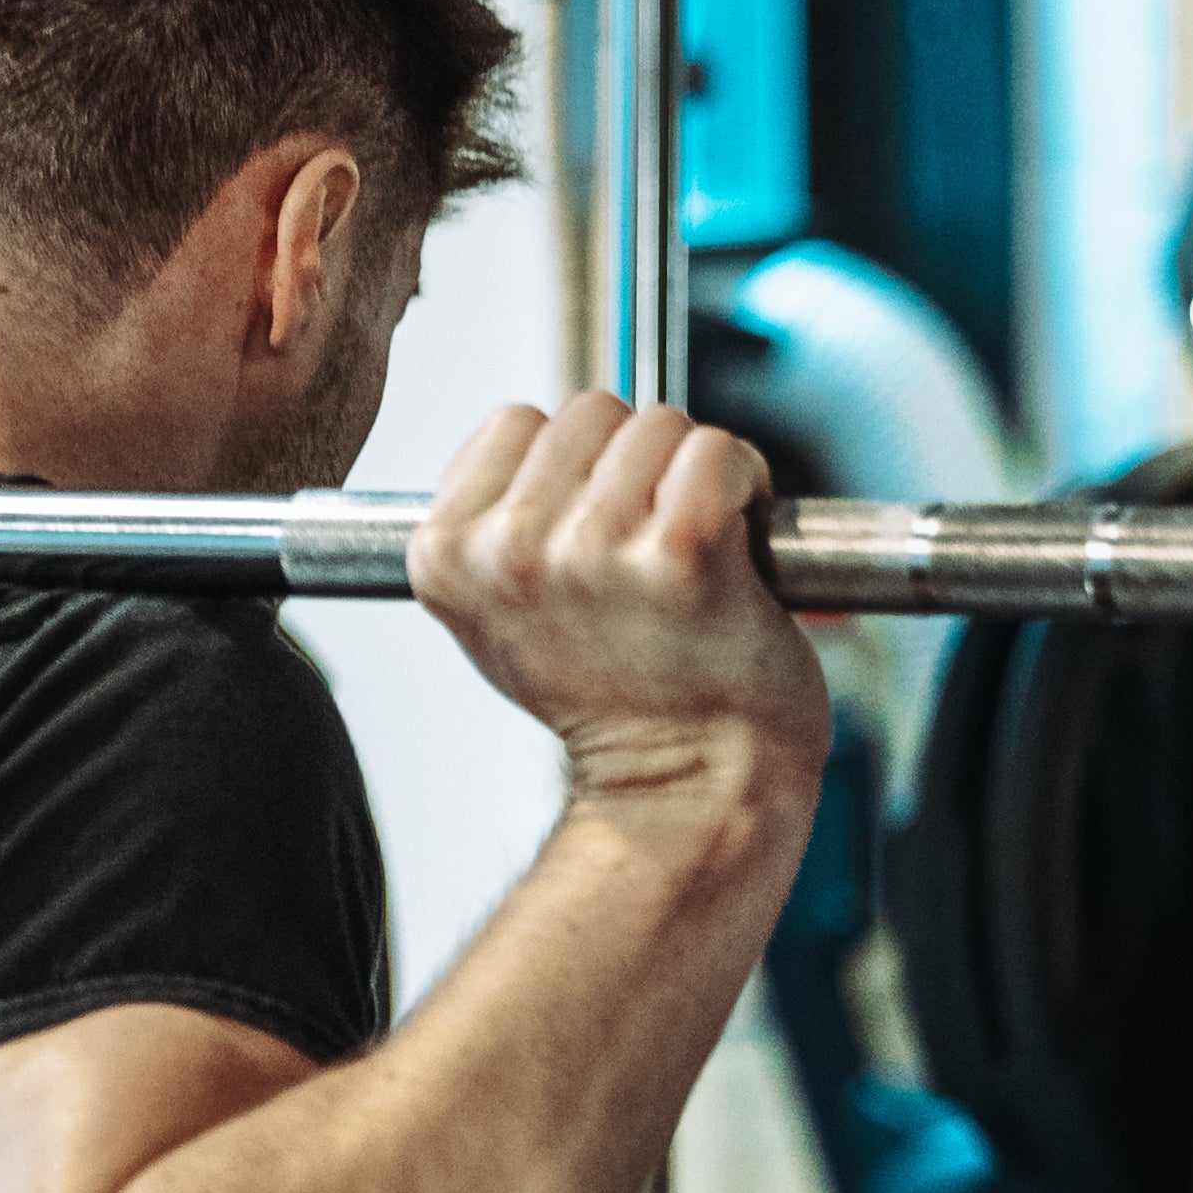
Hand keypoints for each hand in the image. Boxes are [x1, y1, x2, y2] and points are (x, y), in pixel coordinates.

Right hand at [409, 394, 829, 815]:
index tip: (596, 528)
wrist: (688, 783)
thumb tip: (533, 442)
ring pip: (657, 423)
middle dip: (635, 460)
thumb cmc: (611, 700)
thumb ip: (491, 528)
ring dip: (692, 471)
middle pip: (589, 410)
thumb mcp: (499, 619)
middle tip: (653, 542)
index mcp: (447, 556)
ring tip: (695, 548)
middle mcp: (509, 551)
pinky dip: (745, 481)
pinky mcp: (681, 554)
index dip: (571, 464)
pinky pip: (714, 450)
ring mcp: (592, 551)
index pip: (513, 423)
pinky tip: (739, 541)